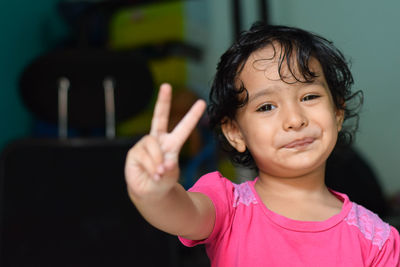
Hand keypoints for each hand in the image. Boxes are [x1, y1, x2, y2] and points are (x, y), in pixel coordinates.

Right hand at [125, 83, 205, 199]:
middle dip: (162, 101)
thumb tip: (162, 164)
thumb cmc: (163, 181)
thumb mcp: (171, 175)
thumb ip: (169, 168)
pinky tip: (152, 174)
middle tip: (166, 86)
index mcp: (172, 143)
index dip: (192, 115)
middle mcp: (158, 140)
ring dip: (157, 162)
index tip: (202, 102)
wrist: (149, 191)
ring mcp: (145, 145)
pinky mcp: (134, 152)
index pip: (183, 127)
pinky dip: (151, 167)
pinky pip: (144, 156)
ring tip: (159, 173)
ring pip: (153, 147)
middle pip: (159, 117)